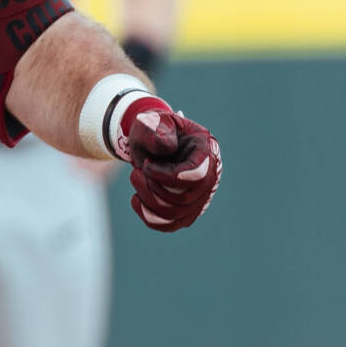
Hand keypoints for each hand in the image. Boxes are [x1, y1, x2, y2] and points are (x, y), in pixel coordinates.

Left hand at [115, 96, 221, 231]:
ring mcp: (200, 196)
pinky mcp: (186, 210)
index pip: (197, 175)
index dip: (167, 176)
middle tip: (136, 172)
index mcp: (205, 150)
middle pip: (184, 198)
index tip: (146, 165)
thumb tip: (168, 147)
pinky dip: (149, 217)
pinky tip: (136, 199)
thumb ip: (157, 130)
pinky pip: (170, 224)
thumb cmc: (152, 130)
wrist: (149, 141)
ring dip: (147, 200)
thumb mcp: (151, 122)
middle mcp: (209, 176)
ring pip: (175, 214)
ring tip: (136, 179)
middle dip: (152, 188)